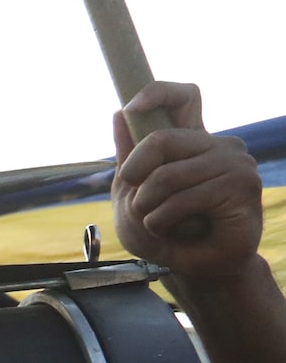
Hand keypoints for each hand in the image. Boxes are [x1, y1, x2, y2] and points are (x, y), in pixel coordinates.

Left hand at [112, 82, 266, 278]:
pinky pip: (184, 198)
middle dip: (135, 175)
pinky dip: (162, 220)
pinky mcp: (242, 186)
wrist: (196, 268)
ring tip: (157, 223)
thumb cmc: (166, 233)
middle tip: (137, 203)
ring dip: (147, 207)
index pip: (183, 97)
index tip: (131, 107)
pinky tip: (171, 230)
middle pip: (162, 139)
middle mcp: (217, 145)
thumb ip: (129, 156)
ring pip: (167, 175)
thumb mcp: (133, 193)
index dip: (157, 93)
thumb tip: (119, 112)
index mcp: (192, 142)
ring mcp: (234, 162)